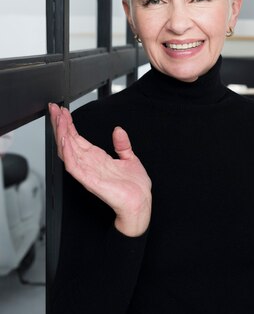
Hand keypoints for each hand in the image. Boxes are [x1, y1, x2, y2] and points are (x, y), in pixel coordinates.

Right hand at [49, 103, 151, 236]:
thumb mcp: (130, 159)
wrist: (140, 203)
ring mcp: (87, 172)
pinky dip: (68, 153)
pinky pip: (74, 166)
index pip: (78, 138)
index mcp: (98, 158)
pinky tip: (65, 140)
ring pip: (68, 151)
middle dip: (60, 125)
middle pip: (69, 141)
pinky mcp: (89, 180)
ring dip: (62, 134)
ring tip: (58, 119)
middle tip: (54, 109)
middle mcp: (90, 164)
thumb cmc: (134, 187)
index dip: (69, 124)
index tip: (63, 111)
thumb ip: (122, 145)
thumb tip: (118, 130)